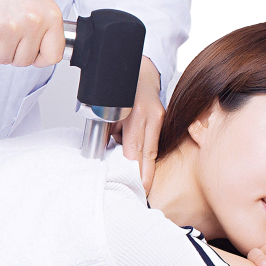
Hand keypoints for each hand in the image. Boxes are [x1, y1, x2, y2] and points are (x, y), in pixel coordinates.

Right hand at [0, 0, 65, 69]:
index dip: (40, 58)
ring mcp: (12, 27)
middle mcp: (34, 23)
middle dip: (14, 53)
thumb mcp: (41, 1)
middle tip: (9, 36)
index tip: (33, 53)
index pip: (53, 56)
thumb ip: (46, 26)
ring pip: (4, 59)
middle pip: (25, 61)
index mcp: (51, 16)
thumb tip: (45, 49)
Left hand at [109, 58, 163, 190]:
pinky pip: (154, 143)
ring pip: (152, 150)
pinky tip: (144, 170)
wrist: (140, 70)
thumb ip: (106, 133)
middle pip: (147, 154)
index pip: (134, 151)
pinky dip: (147, 157)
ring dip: (146, 168)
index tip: (133, 187)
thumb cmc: (118, 90)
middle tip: (140, 194)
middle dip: (143, 176)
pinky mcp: (163, 118)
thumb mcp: (107, 111)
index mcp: (135, 113)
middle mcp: (151, 115)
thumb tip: (103, 157)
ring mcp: (159, 116)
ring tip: (141, 187)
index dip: (134, 172)